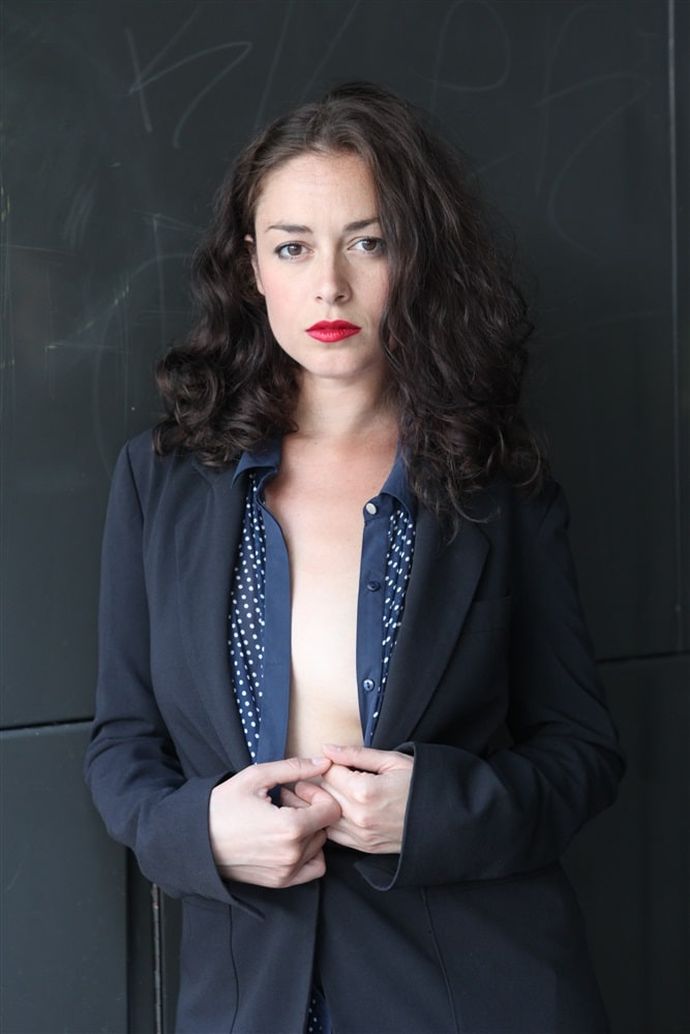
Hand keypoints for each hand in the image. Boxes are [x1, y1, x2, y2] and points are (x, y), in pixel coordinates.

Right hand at [208, 756, 341, 887]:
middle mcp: (292, 855)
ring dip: (308, 830)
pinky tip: (289, 839)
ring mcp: (286, 872)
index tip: (297, 789)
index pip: (331, 810)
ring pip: (319, 846)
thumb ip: (295, 768)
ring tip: (282, 818)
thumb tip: (325, 763)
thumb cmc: (223, 805)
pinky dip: (309, 853)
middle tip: (285, 801)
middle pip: (325, 827)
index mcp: (290, 828)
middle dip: (311, 810)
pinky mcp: (279, 882)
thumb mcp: (256, 777)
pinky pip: (313, 868)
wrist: (196, 840)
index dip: (318, 794)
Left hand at [282, 744, 413, 853]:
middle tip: (299, 775)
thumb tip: (326, 748)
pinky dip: (326, 824)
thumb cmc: (420, 784)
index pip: (328, 773)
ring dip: (313, 806)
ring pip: (323, 818)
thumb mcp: (392, 760)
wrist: (444, 820)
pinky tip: (325, 813)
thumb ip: (356, 755)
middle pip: (322, 795)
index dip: (322, 763)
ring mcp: (361, 835)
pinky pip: (334, 836)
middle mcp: (359, 816)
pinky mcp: (364, 848)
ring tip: (304, 794)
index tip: (317, 759)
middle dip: (310, 783)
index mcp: (365, 790)